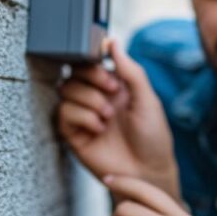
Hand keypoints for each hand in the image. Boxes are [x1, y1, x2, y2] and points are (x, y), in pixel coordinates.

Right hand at [56, 39, 179, 198]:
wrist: (148, 172)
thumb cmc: (153, 138)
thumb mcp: (147, 99)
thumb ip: (131, 71)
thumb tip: (113, 43)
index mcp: (114, 88)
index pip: (90, 63)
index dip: (95, 63)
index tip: (110, 72)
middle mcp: (96, 99)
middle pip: (74, 73)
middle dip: (91, 78)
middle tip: (112, 91)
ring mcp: (84, 116)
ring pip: (65, 90)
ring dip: (89, 99)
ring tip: (108, 116)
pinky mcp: (74, 135)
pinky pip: (63, 114)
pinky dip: (81, 117)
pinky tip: (99, 128)